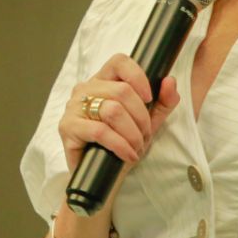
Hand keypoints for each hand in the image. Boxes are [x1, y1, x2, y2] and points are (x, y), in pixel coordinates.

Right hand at [58, 53, 179, 174]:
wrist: (102, 175)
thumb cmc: (121, 144)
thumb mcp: (147, 122)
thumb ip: (163, 102)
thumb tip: (170, 81)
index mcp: (102, 81)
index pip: (119, 62)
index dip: (138, 76)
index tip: (149, 98)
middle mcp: (85, 89)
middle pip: (121, 91)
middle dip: (141, 117)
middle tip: (144, 135)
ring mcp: (73, 107)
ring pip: (112, 110)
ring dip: (132, 133)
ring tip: (136, 146)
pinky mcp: (67, 128)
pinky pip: (99, 131)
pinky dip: (120, 144)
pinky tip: (128, 154)